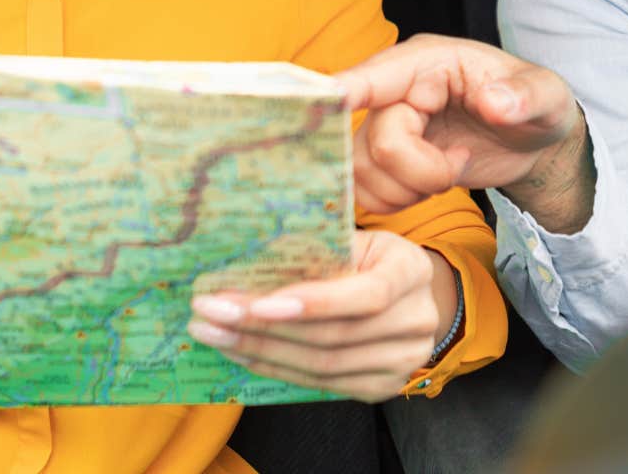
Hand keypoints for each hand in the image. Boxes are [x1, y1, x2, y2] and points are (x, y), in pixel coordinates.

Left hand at [186, 230, 454, 401]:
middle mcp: (416, 319)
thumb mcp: (352, 240)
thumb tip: (242, 255)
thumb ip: (315, 249)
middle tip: (210, 315)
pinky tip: (243, 354)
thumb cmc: (366, 258)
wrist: (404, 295)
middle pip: (334, 336)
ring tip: (215, 335)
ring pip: (323, 366)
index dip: (312, 302)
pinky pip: (322, 385)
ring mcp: (404, 360)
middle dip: (263, 328)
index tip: (253, 303)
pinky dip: (277, 370)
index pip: (366, 294)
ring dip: (260, 352)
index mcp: (411, 270)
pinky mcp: (382, 387)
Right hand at [335, 34, 582, 214]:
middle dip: (421, 172)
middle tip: (458, 166)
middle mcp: (396, 90)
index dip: (350, 90)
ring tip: (447, 175)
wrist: (530, 141)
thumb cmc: (535, 107)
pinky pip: (363, 190)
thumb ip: (526, 96)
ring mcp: (384, 124)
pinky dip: (395, 200)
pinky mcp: (382, 158)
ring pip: (363, 172)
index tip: (329, 102)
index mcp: (429, 63)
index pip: (377, 75)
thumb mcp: (548, 96)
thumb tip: (495, 103)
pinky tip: (428, 188)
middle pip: (377, 142)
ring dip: (406, 189)